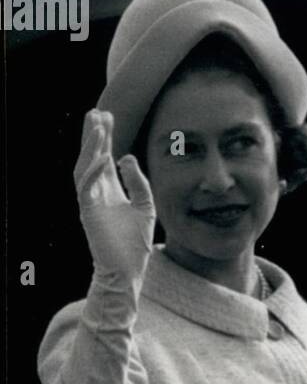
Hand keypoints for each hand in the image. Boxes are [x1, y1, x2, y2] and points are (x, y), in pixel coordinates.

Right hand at [74, 109, 155, 286]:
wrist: (127, 271)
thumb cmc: (134, 242)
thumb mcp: (145, 205)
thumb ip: (138, 181)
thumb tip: (127, 157)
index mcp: (109, 191)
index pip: (104, 159)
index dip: (105, 138)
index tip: (108, 116)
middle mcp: (96, 193)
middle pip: (91, 158)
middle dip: (94, 135)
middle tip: (98, 112)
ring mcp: (90, 202)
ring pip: (85, 168)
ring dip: (91, 147)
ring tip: (98, 126)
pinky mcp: (88, 213)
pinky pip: (86, 186)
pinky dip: (93, 170)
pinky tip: (102, 156)